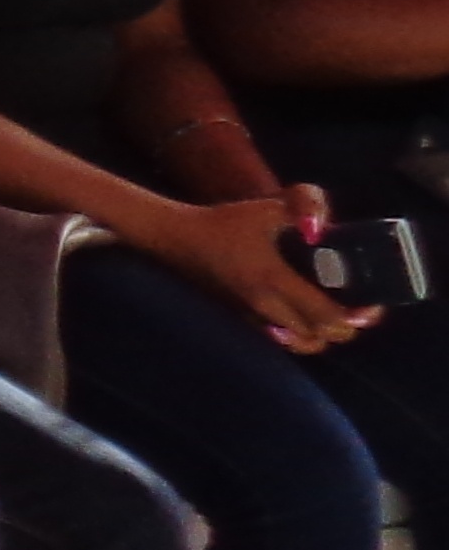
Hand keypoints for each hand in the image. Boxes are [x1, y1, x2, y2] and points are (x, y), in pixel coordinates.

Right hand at [143, 189, 369, 354]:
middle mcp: (265, 305)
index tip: (370, 304)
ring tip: (334, 315)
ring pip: (302, 344)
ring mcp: (253, 317)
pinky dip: (301, 336)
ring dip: (323, 336)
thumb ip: (303, 204)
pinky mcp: (244, 320)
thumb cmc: (225, 222)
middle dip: (346, 326)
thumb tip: (321, 231)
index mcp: (273, 279)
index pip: (326, 315)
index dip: (356, 316)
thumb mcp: (266, 205)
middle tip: (358, 306)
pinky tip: (305, 320)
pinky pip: (283, 340)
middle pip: (320, 336)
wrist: (178, 240)